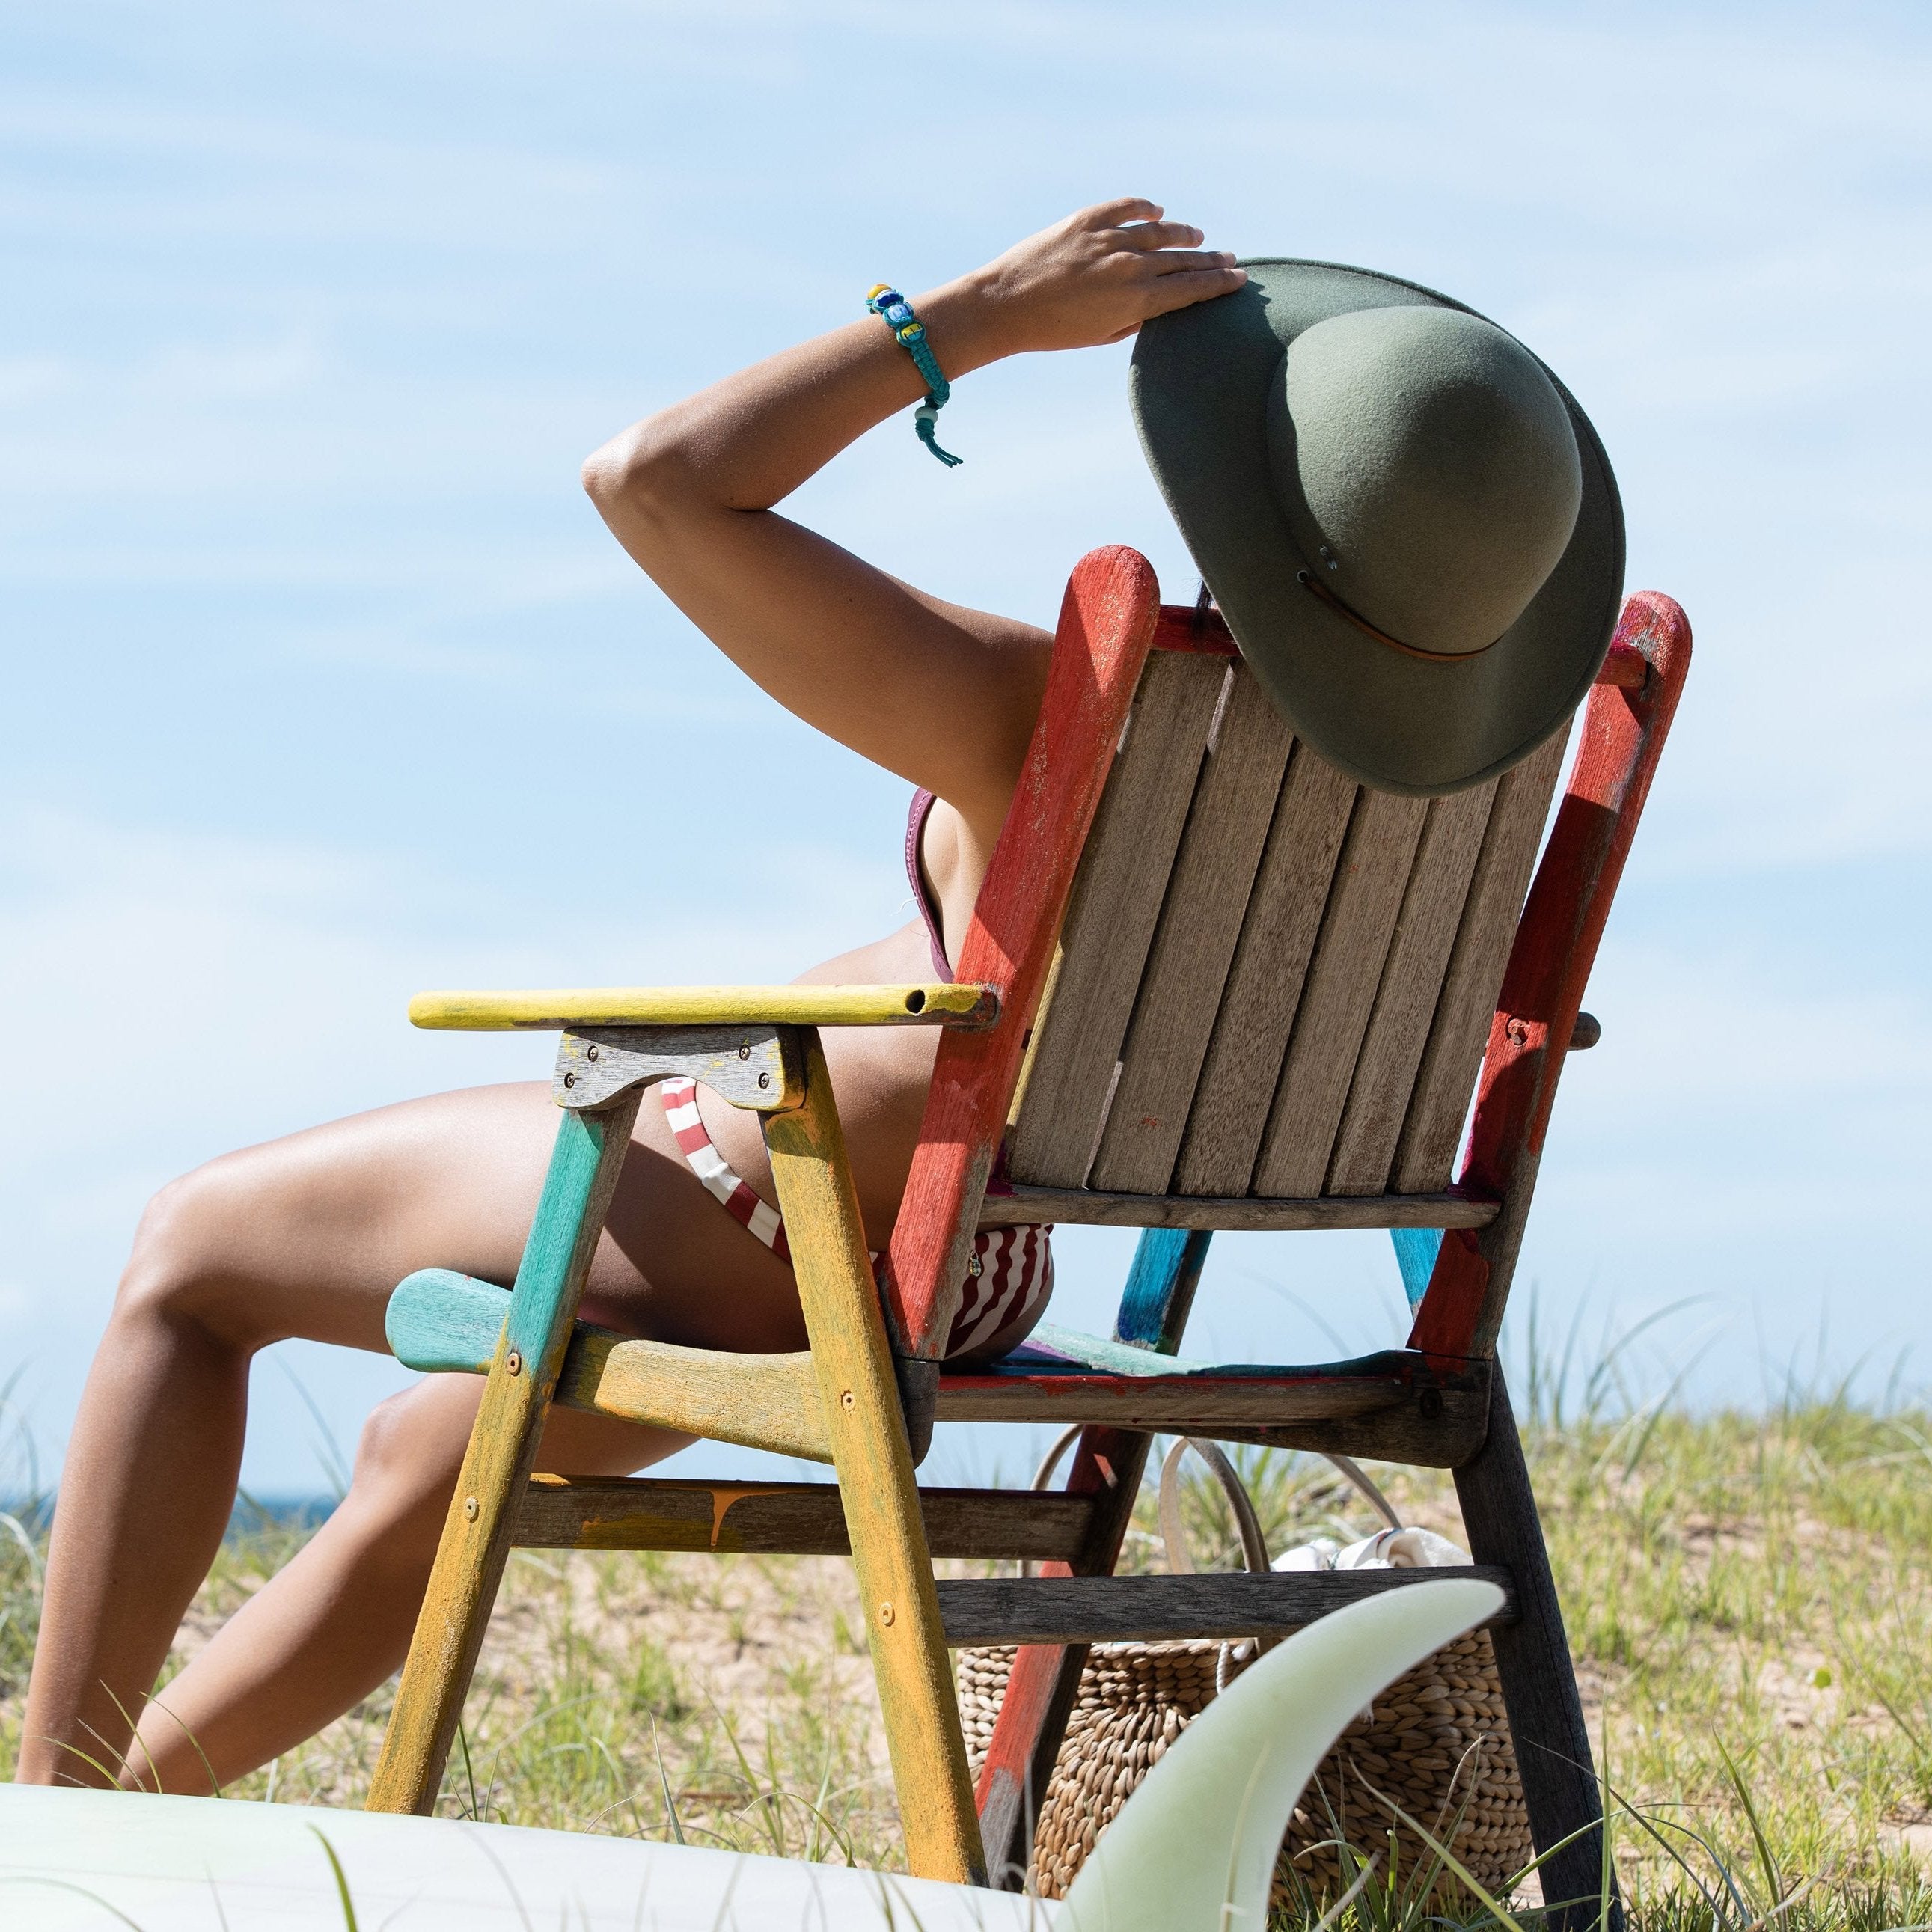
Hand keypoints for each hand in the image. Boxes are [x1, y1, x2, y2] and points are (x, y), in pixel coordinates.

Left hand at [946, 198, 1246, 358]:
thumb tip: (1160, 305)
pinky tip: (1157, 211)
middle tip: (1230, 258)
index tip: (1239, 277)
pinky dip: (1146, 208)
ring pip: (1161, 231)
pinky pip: (1127, 207)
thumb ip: (1136, 319)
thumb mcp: (1101, 336)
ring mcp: (1110, 239)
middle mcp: (1131, 267)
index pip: (1191, 288)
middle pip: (1184, 259)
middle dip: (1210, 259)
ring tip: (1197, 236)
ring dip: (1183, 233)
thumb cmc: (1052, 332)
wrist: (1005, 306)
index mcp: (1137, 302)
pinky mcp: (1087, 220)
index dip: (1219, 282)